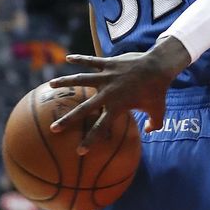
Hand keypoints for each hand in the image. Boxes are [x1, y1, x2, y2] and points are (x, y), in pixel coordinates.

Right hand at [48, 37, 188, 149]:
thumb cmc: (158, 90)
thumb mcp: (159, 111)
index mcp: (118, 107)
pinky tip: (68, 58)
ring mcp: (106, 77)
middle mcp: (108, 93)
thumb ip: (155, 124)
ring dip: (65, 82)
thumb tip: (150, 131)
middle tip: (54, 128)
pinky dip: (80, 58)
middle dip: (69, 120)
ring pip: (81, 80)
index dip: (91, 140)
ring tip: (50, 84)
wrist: (158, 66)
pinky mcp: (108, 64)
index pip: (101, 127)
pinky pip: (91, 61)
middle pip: (84, 109)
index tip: (80, 151)